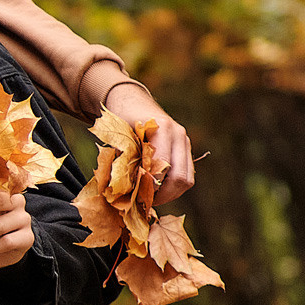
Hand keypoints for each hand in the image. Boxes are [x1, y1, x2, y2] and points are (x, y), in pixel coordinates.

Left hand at [101, 84, 194, 204]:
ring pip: (187, 179)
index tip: (136, 196)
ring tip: (151, 198)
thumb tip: (129, 191)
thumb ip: (126, 159)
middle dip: (163, 195)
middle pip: (180, 177)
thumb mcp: (118, 138)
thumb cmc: (119, 121)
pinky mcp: (185, 148)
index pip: (162, 167)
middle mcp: (178, 135)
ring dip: (169, 193)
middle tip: (145, 202)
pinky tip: (157, 189)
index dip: (150, 186)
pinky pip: (186, 174)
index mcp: (161, 129)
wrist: (131, 102)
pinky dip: (173, 186)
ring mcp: (184, 141)